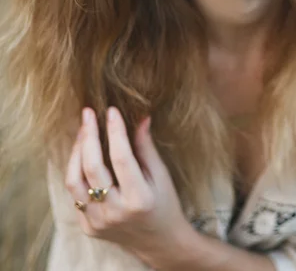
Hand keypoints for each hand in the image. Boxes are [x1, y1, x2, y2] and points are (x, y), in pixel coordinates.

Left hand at [65, 107, 193, 267]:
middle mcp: (116, 213)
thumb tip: (141, 116)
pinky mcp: (88, 227)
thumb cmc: (164, 203)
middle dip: (89, 135)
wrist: (159, 242)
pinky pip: (75, 194)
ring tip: (83, 130)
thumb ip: (146, 147)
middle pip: (92, 168)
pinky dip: (76, 170)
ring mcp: (99, 222)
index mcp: (139, 199)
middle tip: (88, 113)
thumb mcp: (161, 175)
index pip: (121, 158)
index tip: (111, 110)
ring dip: (76, 151)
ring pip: (74, 181)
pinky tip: (83, 153)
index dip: (115, 131)